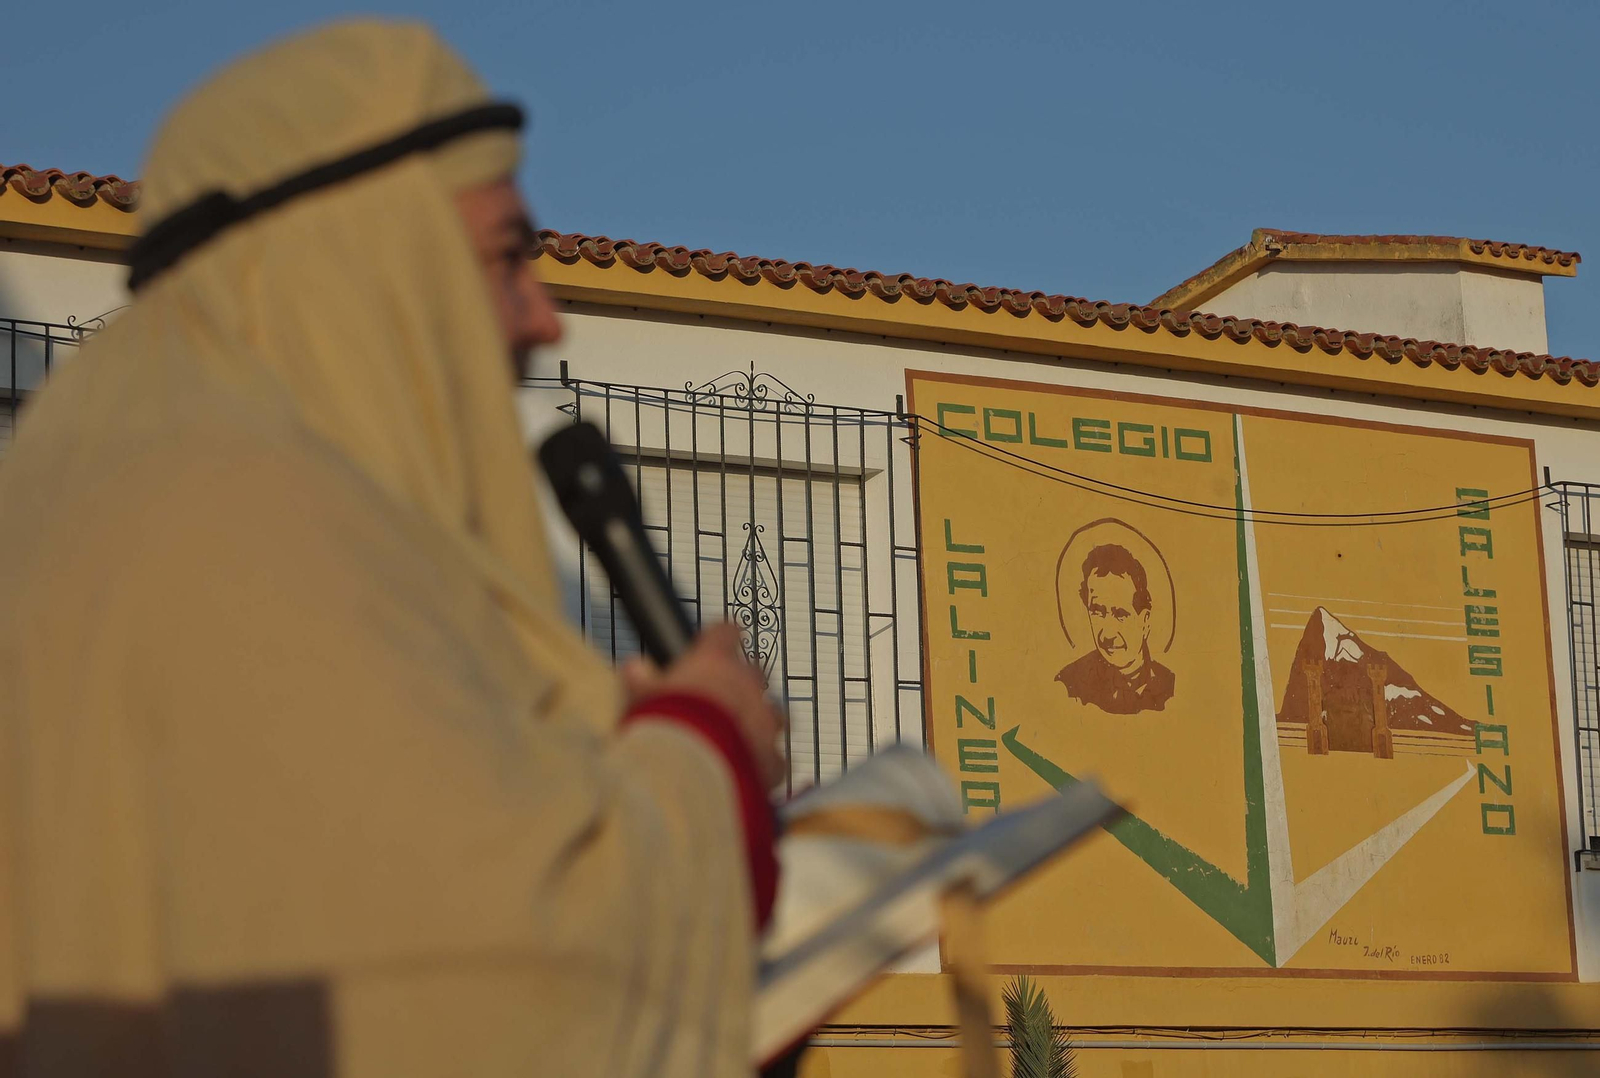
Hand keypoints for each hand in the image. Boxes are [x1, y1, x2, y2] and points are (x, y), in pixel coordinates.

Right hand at [622, 623, 786, 788]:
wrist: (691, 773)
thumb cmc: (664, 730)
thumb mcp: (641, 699)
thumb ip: (639, 682)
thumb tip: (633, 668)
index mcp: (713, 662)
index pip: (724, 633)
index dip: (721, 637)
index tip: (719, 638)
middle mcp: (746, 687)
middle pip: (754, 673)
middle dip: (742, 682)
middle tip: (723, 694)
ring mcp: (764, 723)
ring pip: (774, 713)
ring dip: (760, 719)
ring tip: (742, 732)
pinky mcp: (772, 759)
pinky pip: (775, 757)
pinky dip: (764, 761)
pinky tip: (751, 769)